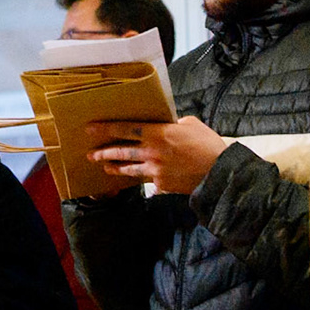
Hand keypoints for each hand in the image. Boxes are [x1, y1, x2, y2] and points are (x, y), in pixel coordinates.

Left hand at [85, 116, 229, 195]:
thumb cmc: (207, 144)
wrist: (219, 172)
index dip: (105, 129)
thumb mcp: (190, 125)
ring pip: (128, 169)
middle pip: (121, 151)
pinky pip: (147, 180)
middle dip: (104, 152)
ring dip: (115, 167)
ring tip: (105, 167)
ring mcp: (154, 170)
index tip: (90, 129)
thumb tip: (166, 124)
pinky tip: (135, 179)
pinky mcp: (161, 184)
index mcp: (158, 133)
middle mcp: (151, 152)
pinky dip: (141, 179)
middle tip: (91, 153)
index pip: (125, 129)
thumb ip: (173, 124)